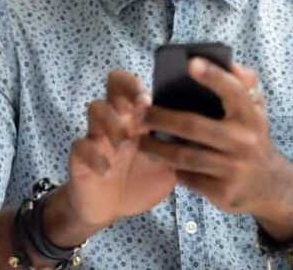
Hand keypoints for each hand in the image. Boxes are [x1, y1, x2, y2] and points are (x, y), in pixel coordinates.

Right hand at [62, 70, 176, 229]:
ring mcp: (97, 135)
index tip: (150, 98)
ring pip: (95, 107)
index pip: (135, 84)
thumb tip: (212, 131)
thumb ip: (182, 146)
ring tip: (123, 141)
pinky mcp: (80, 157)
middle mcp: (117, 119)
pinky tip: (106, 168)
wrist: (113, 209)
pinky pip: (80, 146)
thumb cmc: (143, 179)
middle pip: (113, 86)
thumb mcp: (169, 163)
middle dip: (126, 92)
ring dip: (111, 120)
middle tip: (137, 109)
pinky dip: (94, 155)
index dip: (139, 84)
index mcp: (139, 117)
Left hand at [139, 58, 292, 238]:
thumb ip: (246, 87)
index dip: (214, 76)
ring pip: (185, 156)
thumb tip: (233, 65)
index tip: (191, 63)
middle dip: (162, 118)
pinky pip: (188, 177)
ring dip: (157, 147)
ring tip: (140, 140)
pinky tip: (162, 160)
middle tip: (140, 113)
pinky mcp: (222, 191)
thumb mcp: (257, 113)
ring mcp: (233, 168)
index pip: (233, 91)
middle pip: (194, 126)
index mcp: (252, 117)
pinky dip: (172, 168)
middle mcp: (244, 141)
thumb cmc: (253, 139)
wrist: (270, 186)